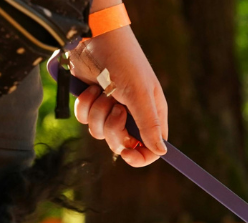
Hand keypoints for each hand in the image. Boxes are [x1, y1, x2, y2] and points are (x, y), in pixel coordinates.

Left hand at [70, 10, 167, 166]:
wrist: (95, 40)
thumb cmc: (124, 63)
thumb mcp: (140, 95)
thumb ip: (149, 126)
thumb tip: (162, 152)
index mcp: (151, 115)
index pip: (151, 149)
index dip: (140, 156)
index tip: (127, 153)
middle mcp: (133, 116)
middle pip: (122, 143)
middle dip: (114, 128)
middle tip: (115, 108)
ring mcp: (111, 110)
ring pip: (100, 132)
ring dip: (97, 113)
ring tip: (103, 92)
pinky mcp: (92, 103)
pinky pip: (84, 119)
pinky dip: (85, 105)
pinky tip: (91, 89)